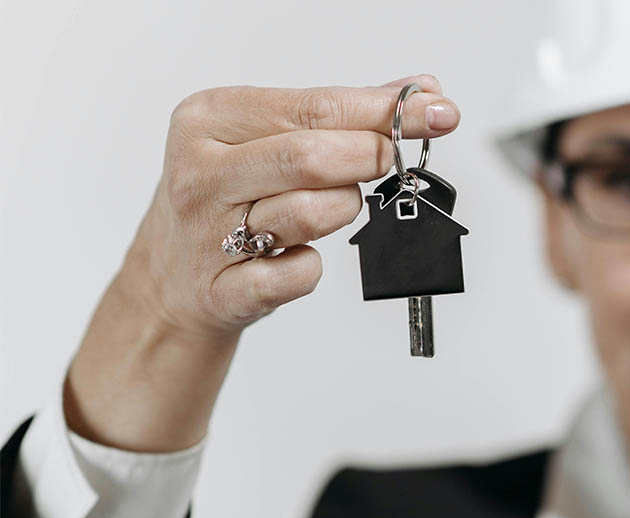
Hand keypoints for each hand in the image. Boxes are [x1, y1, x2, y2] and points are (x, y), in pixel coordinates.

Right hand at [129, 74, 459, 337]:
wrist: (171, 277)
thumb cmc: (228, 199)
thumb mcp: (267, 140)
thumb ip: (343, 114)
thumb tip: (423, 93)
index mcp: (209, 119)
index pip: (314, 108)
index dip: (384, 112)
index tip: (437, 112)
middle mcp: (201, 173)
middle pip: (311, 157)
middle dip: (368, 158)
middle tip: (391, 162)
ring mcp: (207, 235)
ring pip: (310, 213)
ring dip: (343, 210)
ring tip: (330, 208)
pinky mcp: (223, 290)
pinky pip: (301, 274)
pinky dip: (313, 265)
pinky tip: (297, 255)